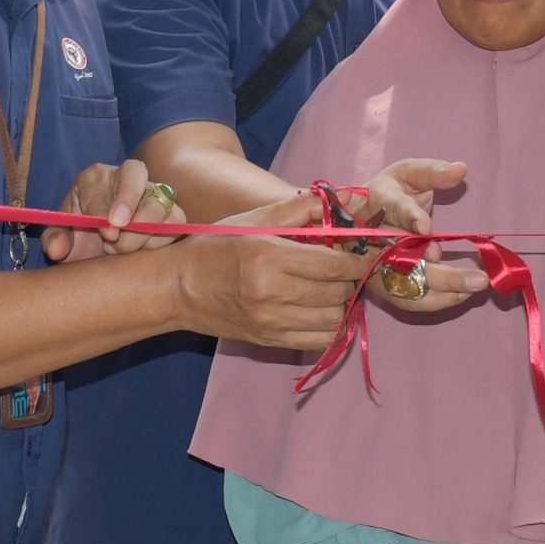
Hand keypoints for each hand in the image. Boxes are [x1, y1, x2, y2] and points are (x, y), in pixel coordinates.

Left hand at [44, 160, 183, 261]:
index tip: (107, 231)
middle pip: (137, 178)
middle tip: (115, 241)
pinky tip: (142, 251)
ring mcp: (152, 193)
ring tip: (122, 250)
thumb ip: (55, 240)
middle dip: (130, 213)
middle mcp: (126, 178)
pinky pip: (176, 222)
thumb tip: (56, 249)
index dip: (108, 207)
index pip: (105, 183)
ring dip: (145, 231)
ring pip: (161, 202)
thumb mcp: (61, 236)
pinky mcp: (171, 213)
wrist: (98, 246)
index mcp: (94, 178)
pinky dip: (161, 239)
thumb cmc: (79, 235)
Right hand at [167, 194, 363, 351]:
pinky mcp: (270, 341)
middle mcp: (272, 293)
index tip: (368, 255)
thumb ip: (296, 210)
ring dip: (342, 304)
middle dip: (351, 280)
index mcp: (269, 257)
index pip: (335, 265)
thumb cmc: (214, 247)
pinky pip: (319, 342)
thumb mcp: (251, 219)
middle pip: (338, 293)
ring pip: (334, 320)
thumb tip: (335, 202)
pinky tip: (322, 311)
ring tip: (333, 290)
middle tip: (346, 270)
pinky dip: (330, 327)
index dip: (359, 261)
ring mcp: (271, 322)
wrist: (177, 288)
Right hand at [353, 158, 486, 313]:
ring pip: (407, 284)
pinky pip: (407, 300)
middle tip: (479, 279)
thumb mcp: (409, 172)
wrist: (357, 218)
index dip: (409, 219)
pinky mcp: (380, 285)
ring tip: (476, 287)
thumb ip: (434, 172)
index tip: (427, 229)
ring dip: (444, 290)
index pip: (394, 210)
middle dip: (441, 273)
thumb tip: (461, 169)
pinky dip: (436, 301)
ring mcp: (373, 265)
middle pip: (404, 259)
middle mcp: (371, 237)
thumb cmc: (391, 192)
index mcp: (378, 201)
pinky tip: (462, 295)